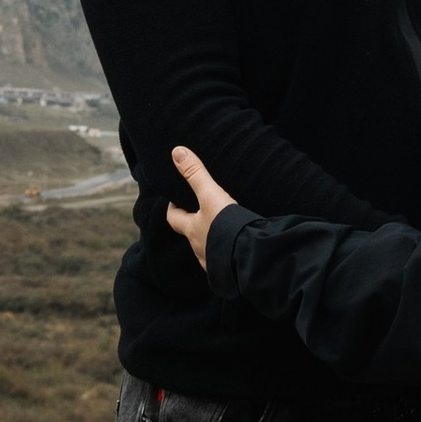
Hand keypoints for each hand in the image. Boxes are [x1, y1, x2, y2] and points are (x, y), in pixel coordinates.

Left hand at [164, 146, 237, 272]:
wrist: (247, 256)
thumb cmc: (225, 226)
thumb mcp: (211, 195)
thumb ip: (196, 174)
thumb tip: (177, 151)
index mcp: (192, 230)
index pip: (173, 218)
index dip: (173, 208)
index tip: (177, 199)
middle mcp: (198, 247)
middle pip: (191, 234)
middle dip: (195, 224)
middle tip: (203, 212)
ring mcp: (213, 261)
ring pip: (208, 249)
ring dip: (212, 240)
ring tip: (224, 230)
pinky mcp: (229, 270)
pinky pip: (224, 261)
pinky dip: (228, 253)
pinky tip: (238, 247)